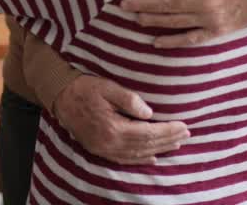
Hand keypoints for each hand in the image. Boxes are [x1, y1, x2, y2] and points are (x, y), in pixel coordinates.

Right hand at [51, 75, 189, 164]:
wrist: (60, 97)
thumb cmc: (85, 89)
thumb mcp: (108, 87)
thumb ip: (129, 100)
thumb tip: (149, 113)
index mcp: (113, 127)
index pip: (148, 133)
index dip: (168, 131)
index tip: (184, 126)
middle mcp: (110, 143)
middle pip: (146, 146)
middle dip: (168, 140)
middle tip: (186, 135)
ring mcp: (104, 149)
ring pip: (137, 154)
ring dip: (159, 150)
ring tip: (175, 144)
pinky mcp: (99, 150)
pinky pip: (124, 159)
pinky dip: (140, 159)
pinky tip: (152, 157)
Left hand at [121, 0, 246, 47]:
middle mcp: (203, 3)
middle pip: (166, 4)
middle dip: (142, 4)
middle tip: (122, 3)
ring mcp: (209, 19)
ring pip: (174, 22)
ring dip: (153, 21)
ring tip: (135, 18)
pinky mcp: (216, 32)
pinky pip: (190, 39)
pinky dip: (173, 42)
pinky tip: (157, 42)